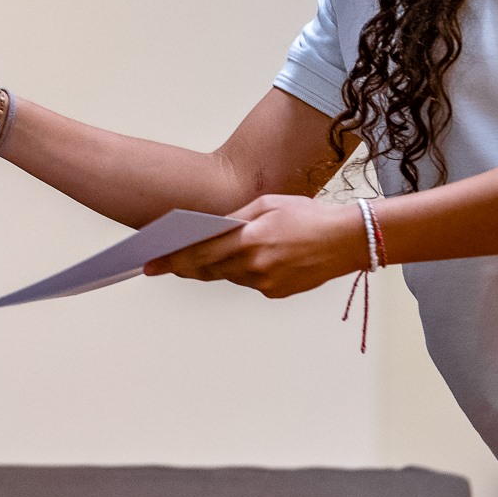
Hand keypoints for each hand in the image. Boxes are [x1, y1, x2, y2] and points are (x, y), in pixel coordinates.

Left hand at [143, 195, 367, 298]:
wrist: (347, 240)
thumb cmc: (307, 215)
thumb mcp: (267, 204)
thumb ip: (236, 218)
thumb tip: (210, 230)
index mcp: (250, 239)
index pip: (198, 254)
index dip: (171, 260)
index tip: (149, 264)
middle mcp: (254, 265)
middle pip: (207, 270)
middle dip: (184, 266)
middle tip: (163, 264)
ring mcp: (266, 283)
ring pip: (228, 276)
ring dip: (216, 267)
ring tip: (200, 257)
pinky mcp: (276, 292)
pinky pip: (249, 282)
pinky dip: (243, 271)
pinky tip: (246, 259)